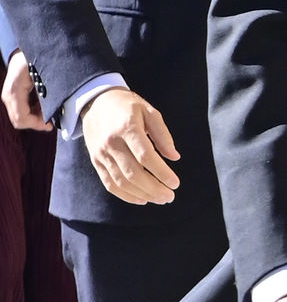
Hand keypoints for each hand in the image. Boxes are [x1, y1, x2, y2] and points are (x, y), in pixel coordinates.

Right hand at [2, 50, 47, 131]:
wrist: (25, 50)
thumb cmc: (34, 59)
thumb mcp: (43, 76)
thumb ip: (46, 96)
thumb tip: (53, 113)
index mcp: (14, 92)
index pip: (22, 118)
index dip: (37, 124)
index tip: (50, 125)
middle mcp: (8, 96)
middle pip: (19, 121)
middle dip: (36, 123)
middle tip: (51, 121)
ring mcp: (8, 96)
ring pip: (19, 117)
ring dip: (34, 118)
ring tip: (48, 113)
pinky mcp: (12, 95)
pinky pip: (20, 110)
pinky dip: (32, 113)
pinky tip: (42, 107)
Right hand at [82, 86, 179, 203]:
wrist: (96, 102)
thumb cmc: (128, 106)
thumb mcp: (149, 111)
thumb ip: (163, 135)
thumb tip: (174, 157)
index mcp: (127, 127)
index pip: (145, 156)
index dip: (161, 172)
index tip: (175, 183)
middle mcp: (112, 143)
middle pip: (133, 173)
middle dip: (154, 189)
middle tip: (170, 196)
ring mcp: (101, 154)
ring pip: (122, 182)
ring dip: (143, 194)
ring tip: (160, 199)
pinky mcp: (96, 161)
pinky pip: (110, 184)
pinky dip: (126, 195)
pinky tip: (142, 199)